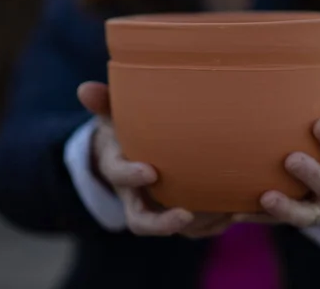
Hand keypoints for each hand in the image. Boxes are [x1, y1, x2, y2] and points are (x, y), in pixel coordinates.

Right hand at [78, 82, 232, 237]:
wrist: (131, 152)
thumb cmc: (125, 129)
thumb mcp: (113, 114)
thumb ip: (103, 103)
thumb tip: (85, 90)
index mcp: (118, 168)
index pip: (118, 176)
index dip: (131, 176)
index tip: (150, 171)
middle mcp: (136, 195)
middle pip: (141, 221)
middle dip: (162, 223)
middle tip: (185, 216)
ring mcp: (157, 207)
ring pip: (173, 228)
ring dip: (197, 225)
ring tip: (223, 214)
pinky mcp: (178, 212)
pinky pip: (195, 228)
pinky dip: (213, 224)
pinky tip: (234, 213)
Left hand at [234, 46, 319, 227]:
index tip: (319, 124)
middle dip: (311, 174)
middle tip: (290, 158)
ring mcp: (314, 207)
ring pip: (304, 214)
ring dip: (286, 207)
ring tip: (265, 196)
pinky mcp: (291, 218)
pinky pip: (274, 224)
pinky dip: (257, 219)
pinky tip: (236, 213)